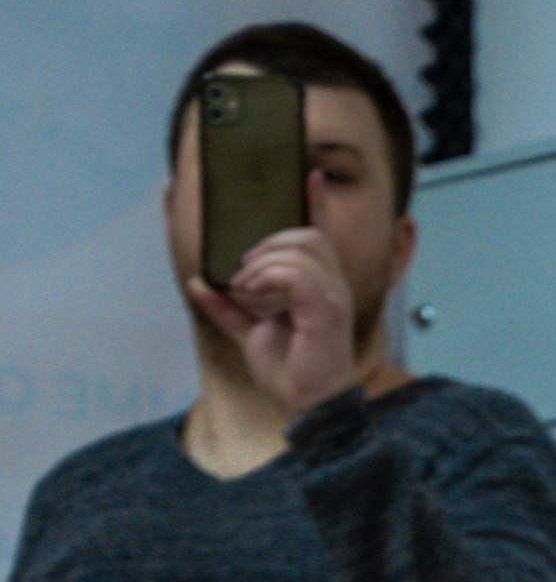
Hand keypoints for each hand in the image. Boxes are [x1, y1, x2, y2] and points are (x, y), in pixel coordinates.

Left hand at [187, 199, 360, 416]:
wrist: (310, 407)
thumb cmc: (293, 374)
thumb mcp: (249, 334)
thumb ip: (227, 308)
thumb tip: (197, 282)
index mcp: (319, 287)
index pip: (322, 234)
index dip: (316, 202)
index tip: (310, 174)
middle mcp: (332, 286)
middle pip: (305, 234)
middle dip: (267, 244)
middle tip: (243, 274)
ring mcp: (332, 296)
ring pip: (299, 247)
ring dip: (262, 263)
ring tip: (247, 290)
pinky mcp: (326, 310)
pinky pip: (294, 274)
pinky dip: (267, 279)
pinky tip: (255, 296)